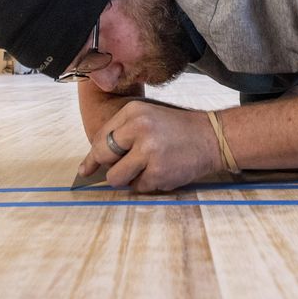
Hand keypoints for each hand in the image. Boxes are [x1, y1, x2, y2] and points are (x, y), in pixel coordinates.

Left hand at [79, 101, 221, 192]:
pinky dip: (146, 184)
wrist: (212, 137)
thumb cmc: (176, 128)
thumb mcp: (148, 117)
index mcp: (133, 111)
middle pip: (103, 157)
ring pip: (116, 178)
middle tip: (124, 167)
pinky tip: (161, 171)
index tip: (85, 169)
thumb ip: (121, 134)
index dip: (92, 157)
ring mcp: (148, 151)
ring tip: (145, 168)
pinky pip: (138, 187)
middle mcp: (138, 128)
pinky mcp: (158, 172)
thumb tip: (91, 163)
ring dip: (127, 179)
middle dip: (109, 167)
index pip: (100, 137)